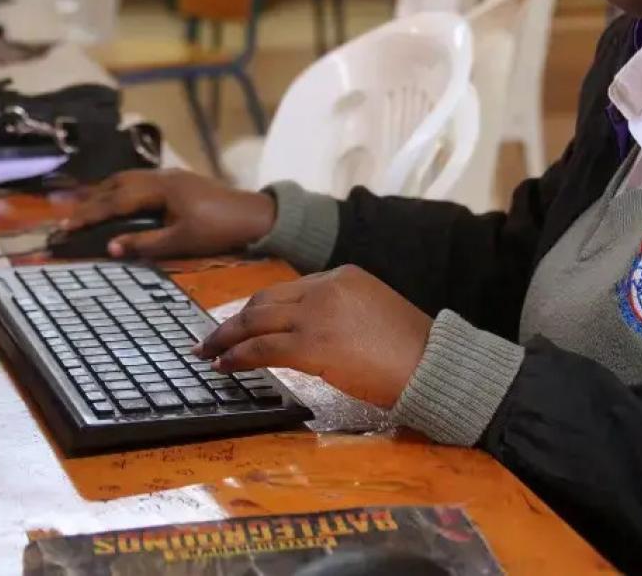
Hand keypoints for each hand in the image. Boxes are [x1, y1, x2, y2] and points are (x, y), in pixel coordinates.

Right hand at [61, 168, 276, 258]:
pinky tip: (118, 199)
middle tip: (67, 219)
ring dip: (105, 192)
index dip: (89, 214)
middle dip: (90, 202)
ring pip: (127, 178)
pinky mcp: (177, 180)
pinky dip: (121, 189)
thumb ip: (145, 243)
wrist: (254, 215)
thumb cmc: (219, 230)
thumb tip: (110, 247)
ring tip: (85, 207)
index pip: (115, 201)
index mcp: (160, 188)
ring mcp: (170, 175)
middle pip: (116, 184)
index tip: (66, 227)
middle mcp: (161, 176)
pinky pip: (139, 180)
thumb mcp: (181, 241)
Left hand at [194, 265, 433, 408]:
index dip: (259, 308)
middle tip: (210, 337)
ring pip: (256, 321)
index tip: (242, 322)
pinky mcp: (313, 346)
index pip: (288, 290)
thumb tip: (316, 332)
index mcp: (342, 276)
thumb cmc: (412, 349)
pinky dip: (238, 357)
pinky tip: (225, 366)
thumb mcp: (375, 311)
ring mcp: (317, 315)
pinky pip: (262, 349)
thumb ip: (343, 311)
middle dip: (233, 320)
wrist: (434, 364)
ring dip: (226, 338)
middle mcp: (326, 288)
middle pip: (264, 300)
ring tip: (207, 352)